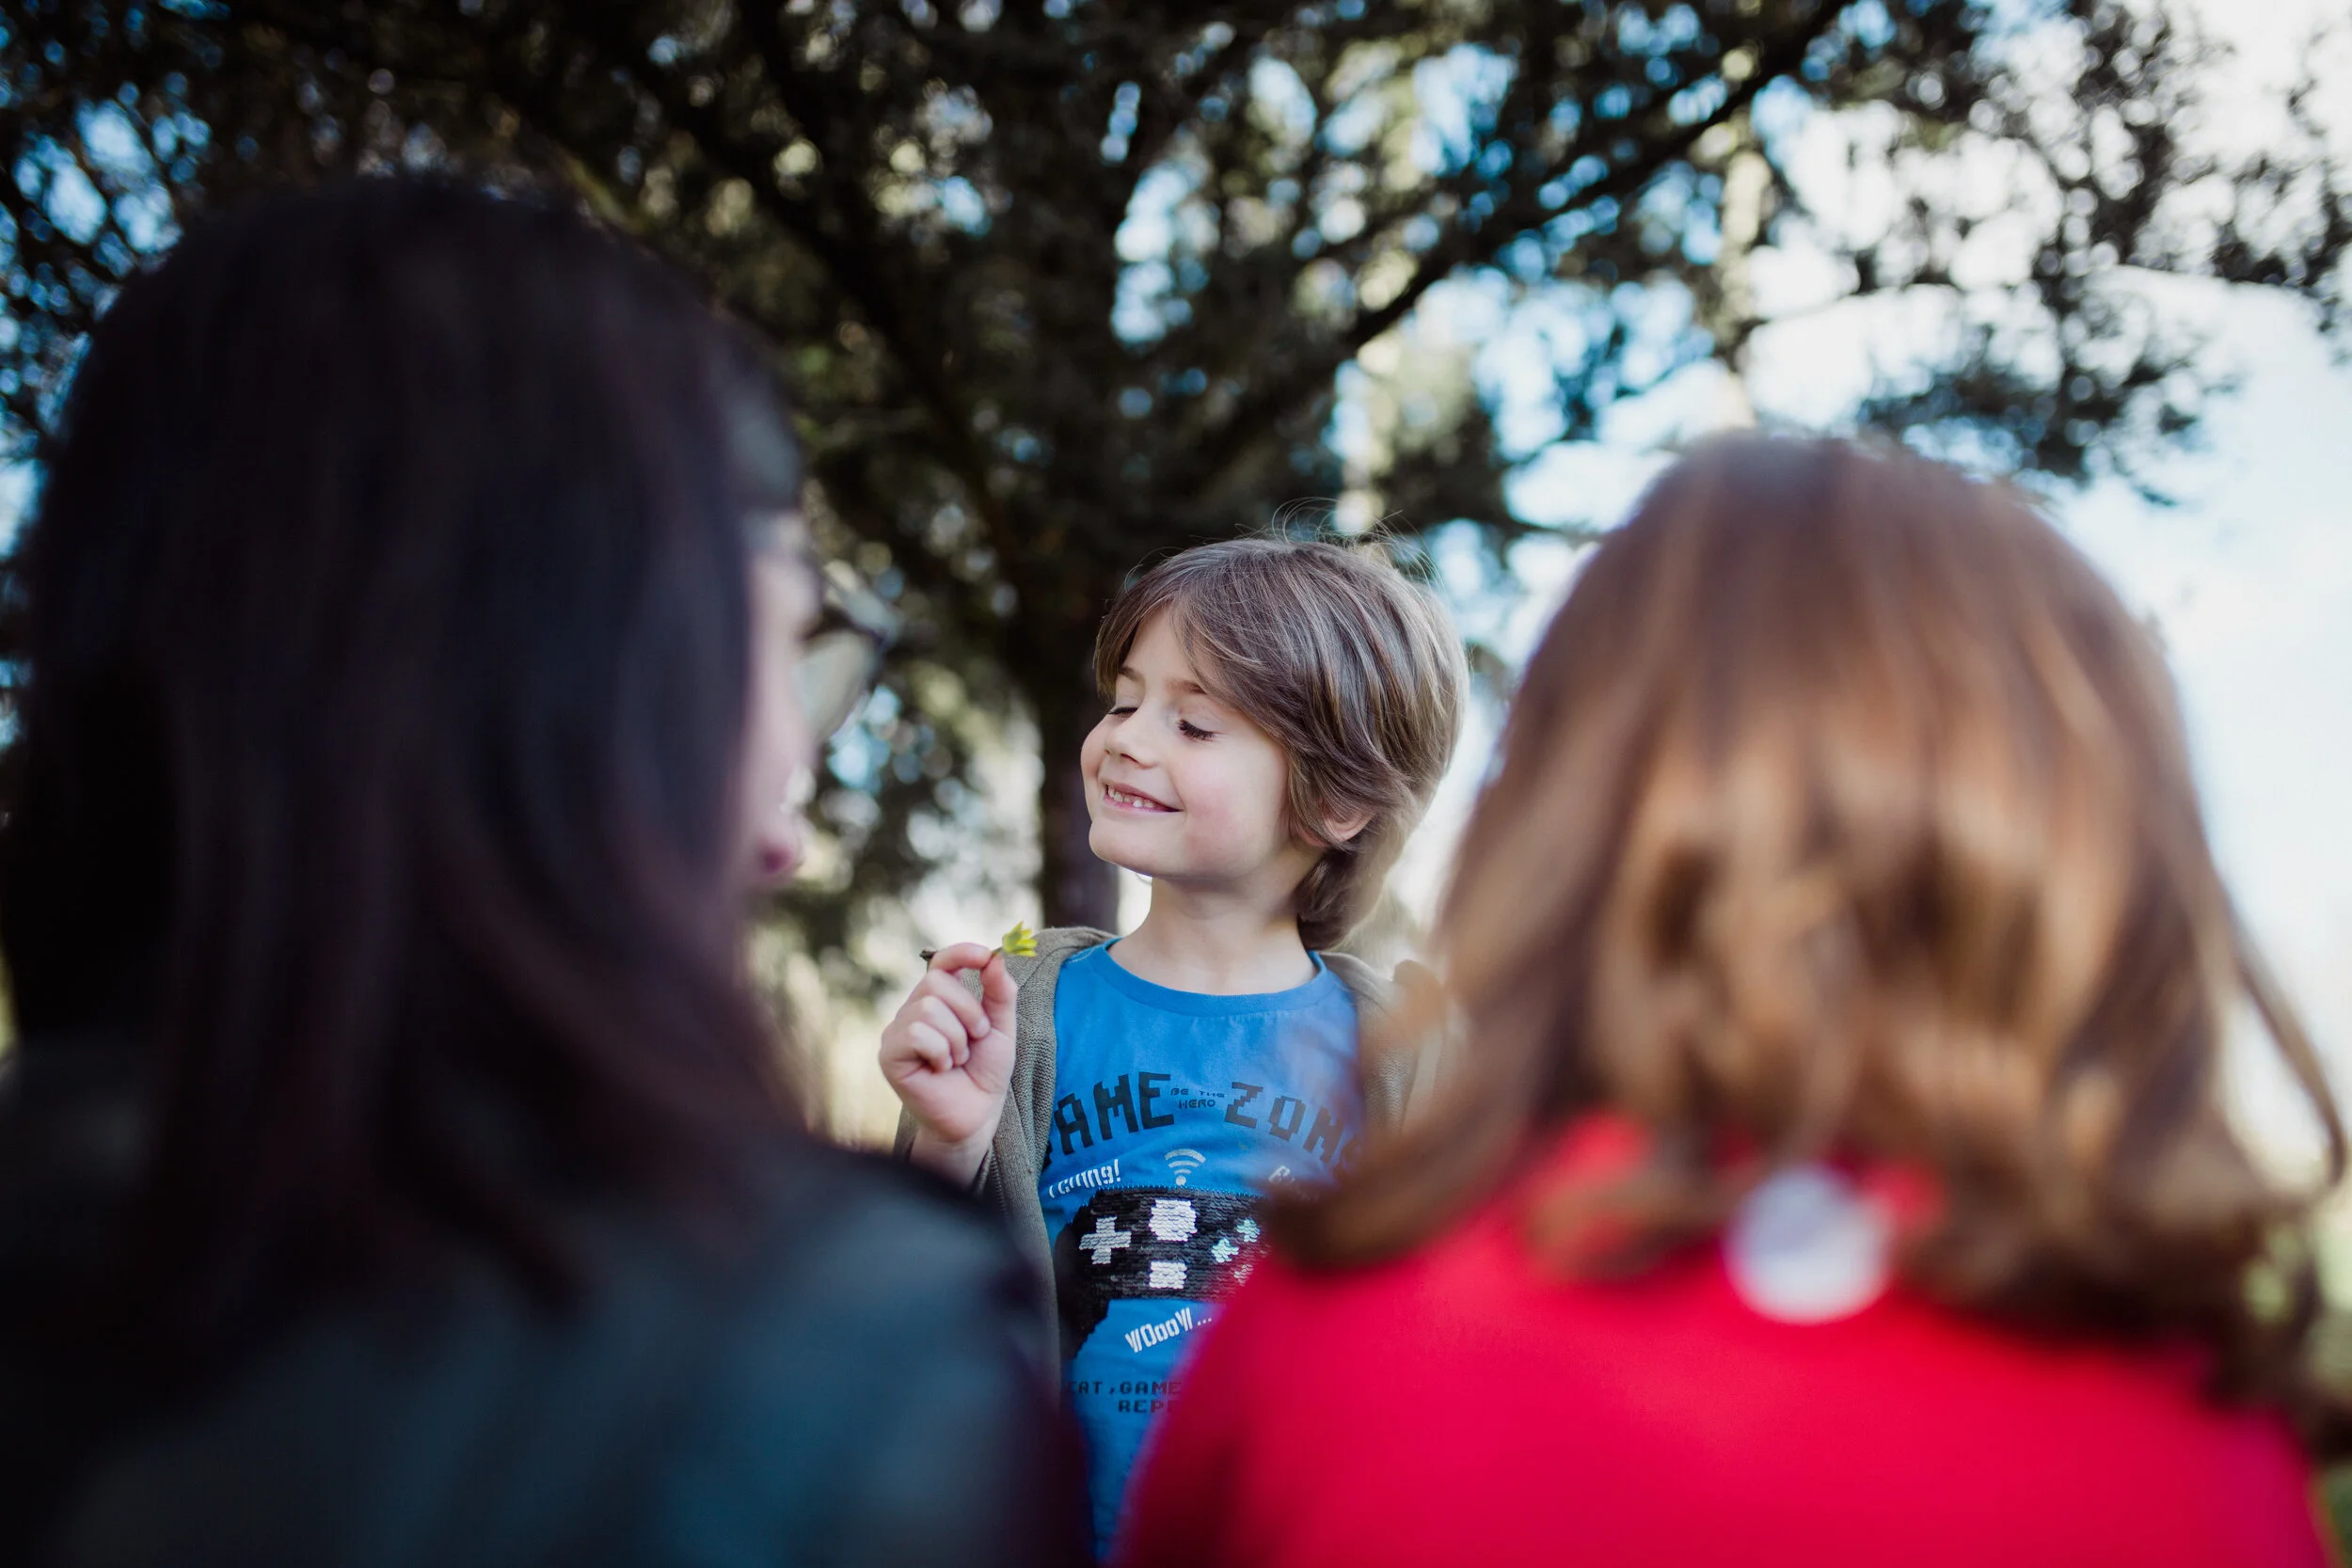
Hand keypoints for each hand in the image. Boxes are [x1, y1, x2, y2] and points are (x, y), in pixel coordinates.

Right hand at [879, 943, 1017, 1185]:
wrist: (977, 1115)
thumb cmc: (985, 1072)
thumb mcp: (1001, 1028)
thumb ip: (1000, 992)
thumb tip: (995, 956)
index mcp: (939, 1000)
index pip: (941, 962)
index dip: (960, 953)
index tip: (984, 955)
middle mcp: (913, 1011)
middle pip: (936, 982)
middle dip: (968, 1011)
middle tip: (975, 1040)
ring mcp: (897, 1032)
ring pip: (928, 1008)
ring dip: (956, 1038)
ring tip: (957, 1059)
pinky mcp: (889, 1055)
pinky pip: (917, 1033)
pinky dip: (940, 1052)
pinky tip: (941, 1070)